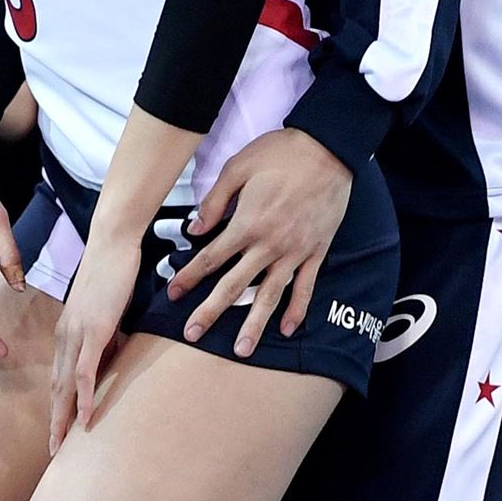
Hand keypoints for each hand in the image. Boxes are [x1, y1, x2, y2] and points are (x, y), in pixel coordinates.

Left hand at [48, 233, 140, 455]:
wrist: (112, 241)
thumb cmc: (111, 270)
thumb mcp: (106, 309)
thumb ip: (105, 334)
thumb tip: (110, 354)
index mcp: (67, 331)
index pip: (59, 376)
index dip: (58, 405)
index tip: (58, 429)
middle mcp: (66, 335)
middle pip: (56, 387)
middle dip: (55, 420)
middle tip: (53, 450)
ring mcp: (78, 333)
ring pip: (65, 385)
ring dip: (63, 418)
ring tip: (61, 445)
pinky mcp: (94, 329)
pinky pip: (85, 371)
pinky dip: (84, 398)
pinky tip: (86, 419)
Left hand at [167, 129, 352, 356]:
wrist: (328, 150)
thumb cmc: (281, 153)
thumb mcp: (239, 166)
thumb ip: (216, 200)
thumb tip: (195, 228)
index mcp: (247, 223)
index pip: (210, 258)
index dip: (189, 277)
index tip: (173, 294)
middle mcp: (269, 245)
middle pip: (234, 285)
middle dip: (210, 311)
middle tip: (192, 334)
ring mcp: (294, 252)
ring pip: (270, 295)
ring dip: (254, 324)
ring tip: (242, 350)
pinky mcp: (316, 251)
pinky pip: (306, 287)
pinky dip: (297, 310)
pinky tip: (287, 328)